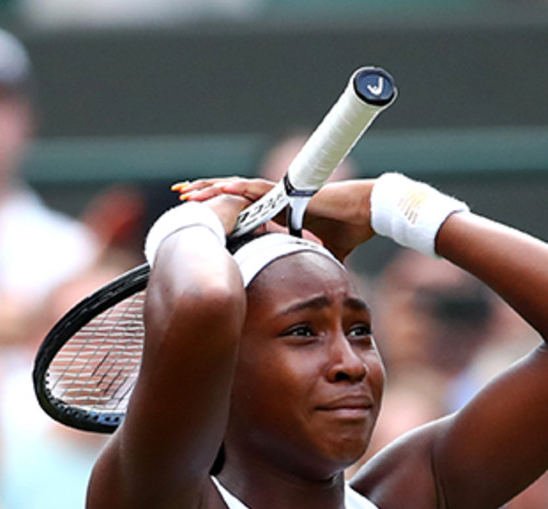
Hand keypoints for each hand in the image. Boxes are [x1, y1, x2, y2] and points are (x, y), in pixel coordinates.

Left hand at [178, 177, 376, 261]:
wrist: (367, 213)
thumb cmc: (352, 227)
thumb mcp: (329, 252)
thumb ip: (320, 263)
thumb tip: (322, 281)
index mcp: (280, 211)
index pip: (243, 209)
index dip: (221, 209)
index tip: (200, 215)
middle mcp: (276, 200)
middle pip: (233, 196)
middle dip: (206, 195)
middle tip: (181, 197)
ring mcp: (281, 194)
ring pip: (238, 189)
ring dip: (211, 190)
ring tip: (187, 192)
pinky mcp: (289, 192)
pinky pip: (259, 189)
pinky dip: (238, 189)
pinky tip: (219, 188)